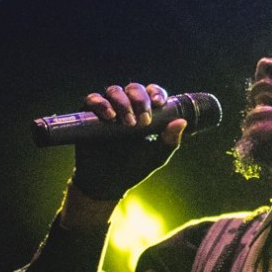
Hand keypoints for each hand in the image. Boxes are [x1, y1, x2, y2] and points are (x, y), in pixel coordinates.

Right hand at [70, 83, 187, 200]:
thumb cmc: (135, 166)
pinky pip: (93, 99)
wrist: (108, 183)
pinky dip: (101, 104)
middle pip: (134, 89)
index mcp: (145, 111)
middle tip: (143, 120)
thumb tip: (182, 122)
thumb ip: (170, 140)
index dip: (156, 93)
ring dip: (123, 103)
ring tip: (128, 123)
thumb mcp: (157, 155)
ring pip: (114, 91)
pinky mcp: (88, 115)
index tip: (159, 103)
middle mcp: (126, 106)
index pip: (151, 92)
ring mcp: (107, 109)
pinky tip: (110, 116)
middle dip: (140, 100)